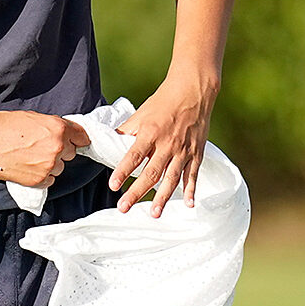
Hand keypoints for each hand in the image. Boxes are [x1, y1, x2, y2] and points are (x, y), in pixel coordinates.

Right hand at [0, 110, 85, 187]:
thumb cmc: (2, 126)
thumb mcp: (32, 118)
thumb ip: (52, 126)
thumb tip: (63, 134)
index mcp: (58, 128)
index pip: (82, 136)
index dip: (76, 138)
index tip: (74, 140)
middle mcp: (57, 147)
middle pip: (71, 153)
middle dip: (60, 150)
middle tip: (40, 146)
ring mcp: (49, 166)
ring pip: (60, 167)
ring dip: (50, 164)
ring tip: (30, 157)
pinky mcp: (39, 180)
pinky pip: (49, 180)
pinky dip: (41, 175)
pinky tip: (27, 167)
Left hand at [111, 70, 215, 211]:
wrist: (193, 91)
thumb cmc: (163, 102)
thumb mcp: (141, 113)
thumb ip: (126, 131)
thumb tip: (108, 143)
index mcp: (150, 133)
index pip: (133, 156)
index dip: (123, 172)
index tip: (113, 186)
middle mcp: (167, 144)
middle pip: (151, 172)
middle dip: (137, 192)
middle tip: (124, 208)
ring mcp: (183, 150)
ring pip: (172, 178)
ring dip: (163, 197)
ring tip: (154, 213)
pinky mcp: (196, 153)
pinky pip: (193, 174)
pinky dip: (192, 189)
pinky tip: (189, 204)